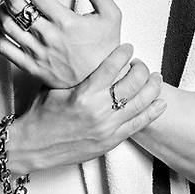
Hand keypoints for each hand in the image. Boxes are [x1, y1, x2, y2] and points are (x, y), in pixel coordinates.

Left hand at [0, 0, 122, 87]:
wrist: (101, 82)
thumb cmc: (105, 47)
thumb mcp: (111, 15)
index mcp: (65, 21)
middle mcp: (48, 36)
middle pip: (17, 7)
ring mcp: (37, 53)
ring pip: (7, 26)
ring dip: (1, 9)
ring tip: (3, 1)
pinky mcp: (31, 67)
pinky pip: (5, 49)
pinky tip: (0, 26)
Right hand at [8, 43, 166, 172]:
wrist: (34, 146)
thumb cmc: (42, 114)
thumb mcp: (54, 86)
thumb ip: (75, 73)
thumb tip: (88, 54)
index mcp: (83, 93)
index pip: (112, 66)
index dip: (124, 53)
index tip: (128, 47)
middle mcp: (98, 110)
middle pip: (133, 82)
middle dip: (141, 68)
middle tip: (140, 64)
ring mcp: (107, 127)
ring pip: (141, 102)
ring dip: (152, 87)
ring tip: (155, 78)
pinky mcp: (111, 141)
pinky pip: (139, 124)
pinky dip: (152, 111)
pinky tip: (160, 102)